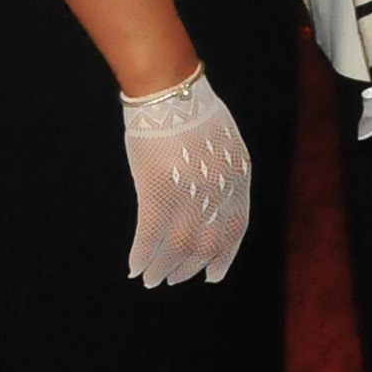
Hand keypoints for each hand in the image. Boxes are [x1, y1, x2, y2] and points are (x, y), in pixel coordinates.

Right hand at [119, 66, 252, 286]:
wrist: (169, 92)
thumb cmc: (193, 110)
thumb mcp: (225, 143)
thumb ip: (224, 175)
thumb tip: (214, 205)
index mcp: (238, 177)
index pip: (235, 228)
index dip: (223, 256)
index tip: (213, 274)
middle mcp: (217, 191)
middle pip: (206, 243)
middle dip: (190, 267)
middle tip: (174, 279)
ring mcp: (189, 193)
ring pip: (178, 247)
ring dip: (163, 268)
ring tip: (152, 279)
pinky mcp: (158, 191)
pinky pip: (150, 235)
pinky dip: (142, 255)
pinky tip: (134, 267)